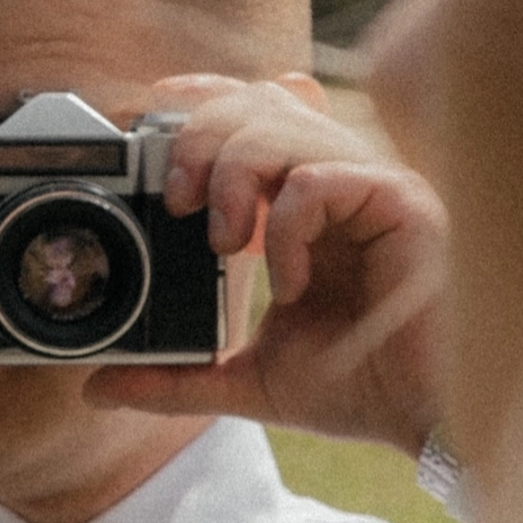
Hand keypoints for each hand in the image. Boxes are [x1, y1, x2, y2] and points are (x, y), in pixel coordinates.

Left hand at [87, 74, 446, 454]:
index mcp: (305, 206)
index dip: (200, 99)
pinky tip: (291, 281)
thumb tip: (97, 388)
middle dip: (201, 135)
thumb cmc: (359, 388)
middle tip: (176, 200)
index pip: (255, 110)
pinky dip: (288, 225)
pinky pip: (324, 179)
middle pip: (262, 100)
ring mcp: (375, 188)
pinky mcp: (405, 206)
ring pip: (288, 127)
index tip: (146, 120)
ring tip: (223, 243)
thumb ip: (176, 377)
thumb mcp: (247, 380)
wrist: (424, 423)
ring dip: (234, 174)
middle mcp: (340, 184)